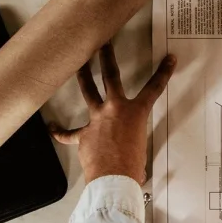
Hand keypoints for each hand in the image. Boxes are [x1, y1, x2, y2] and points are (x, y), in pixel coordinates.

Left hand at [50, 44, 173, 185]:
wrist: (114, 179)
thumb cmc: (133, 167)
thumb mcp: (142, 147)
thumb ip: (134, 138)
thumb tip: (129, 144)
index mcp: (136, 113)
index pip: (154, 89)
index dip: (164, 73)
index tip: (169, 59)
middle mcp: (115, 109)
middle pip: (110, 77)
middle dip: (107, 58)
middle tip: (103, 43)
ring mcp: (97, 119)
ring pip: (88, 92)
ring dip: (83, 77)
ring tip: (79, 65)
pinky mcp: (83, 135)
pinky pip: (68, 134)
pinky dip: (60, 132)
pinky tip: (52, 127)